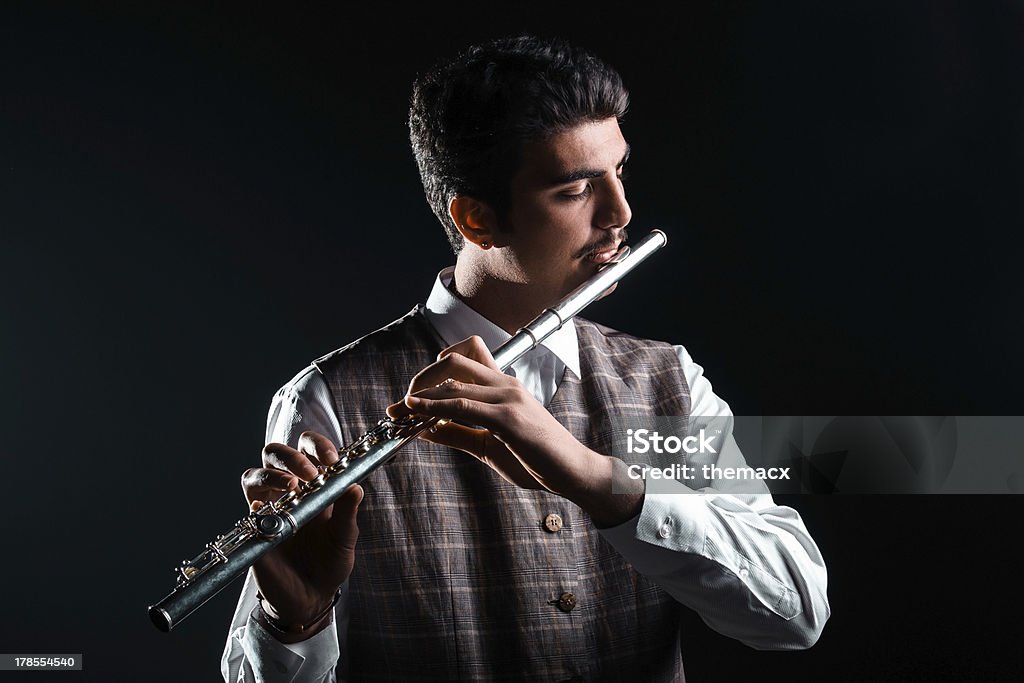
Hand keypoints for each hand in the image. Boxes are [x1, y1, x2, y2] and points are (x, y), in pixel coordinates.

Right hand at [240, 431, 362, 639]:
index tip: (333, 459)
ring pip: (255, 474)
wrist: (310, 597)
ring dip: (273, 474)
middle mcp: (288, 491)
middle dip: (293, 456)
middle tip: (310, 473)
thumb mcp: (345, 538)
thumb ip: (348, 513)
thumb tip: (355, 486)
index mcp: (315, 485)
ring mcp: (269, 507)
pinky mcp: (255, 527)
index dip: (319, 446)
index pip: (310, 450)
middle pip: (277, 454)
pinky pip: (248, 505)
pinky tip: (271, 507)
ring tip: (293, 486)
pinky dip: (257, 500)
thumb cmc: (331, 563)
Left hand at [386, 336, 642, 524]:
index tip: (410, 396)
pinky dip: (435, 408)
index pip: (464, 357)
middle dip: (422, 381)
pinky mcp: (509, 418)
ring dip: (421, 398)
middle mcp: (506, 383)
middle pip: (453, 363)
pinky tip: (417, 414)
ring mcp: (508, 398)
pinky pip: (463, 407)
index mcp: (504, 386)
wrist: (573, 472)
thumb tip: (423, 429)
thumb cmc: (537, 459)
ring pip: (453, 385)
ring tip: (400, 412)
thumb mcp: (489, 446)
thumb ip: (458, 434)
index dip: (433, 371)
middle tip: (402, 405)